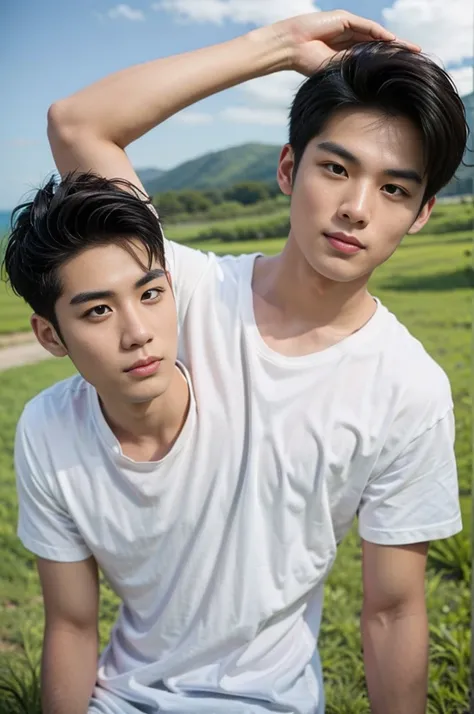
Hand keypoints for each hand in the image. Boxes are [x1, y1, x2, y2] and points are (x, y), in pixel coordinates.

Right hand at [266, 10, 419, 74]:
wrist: (291, 48)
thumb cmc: (306, 62)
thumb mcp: (333, 69)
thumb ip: (351, 67)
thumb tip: (372, 77)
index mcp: (346, 54)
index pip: (371, 57)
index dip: (386, 62)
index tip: (402, 71)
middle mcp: (349, 39)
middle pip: (378, 44)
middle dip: (396, 50)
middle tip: (416, 57)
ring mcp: (347, 28)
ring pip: (376, 35)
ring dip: (394, 42)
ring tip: (411, 49)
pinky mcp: (344, 19)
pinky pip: (366, 27)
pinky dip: (379, 34)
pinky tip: (392, 40)